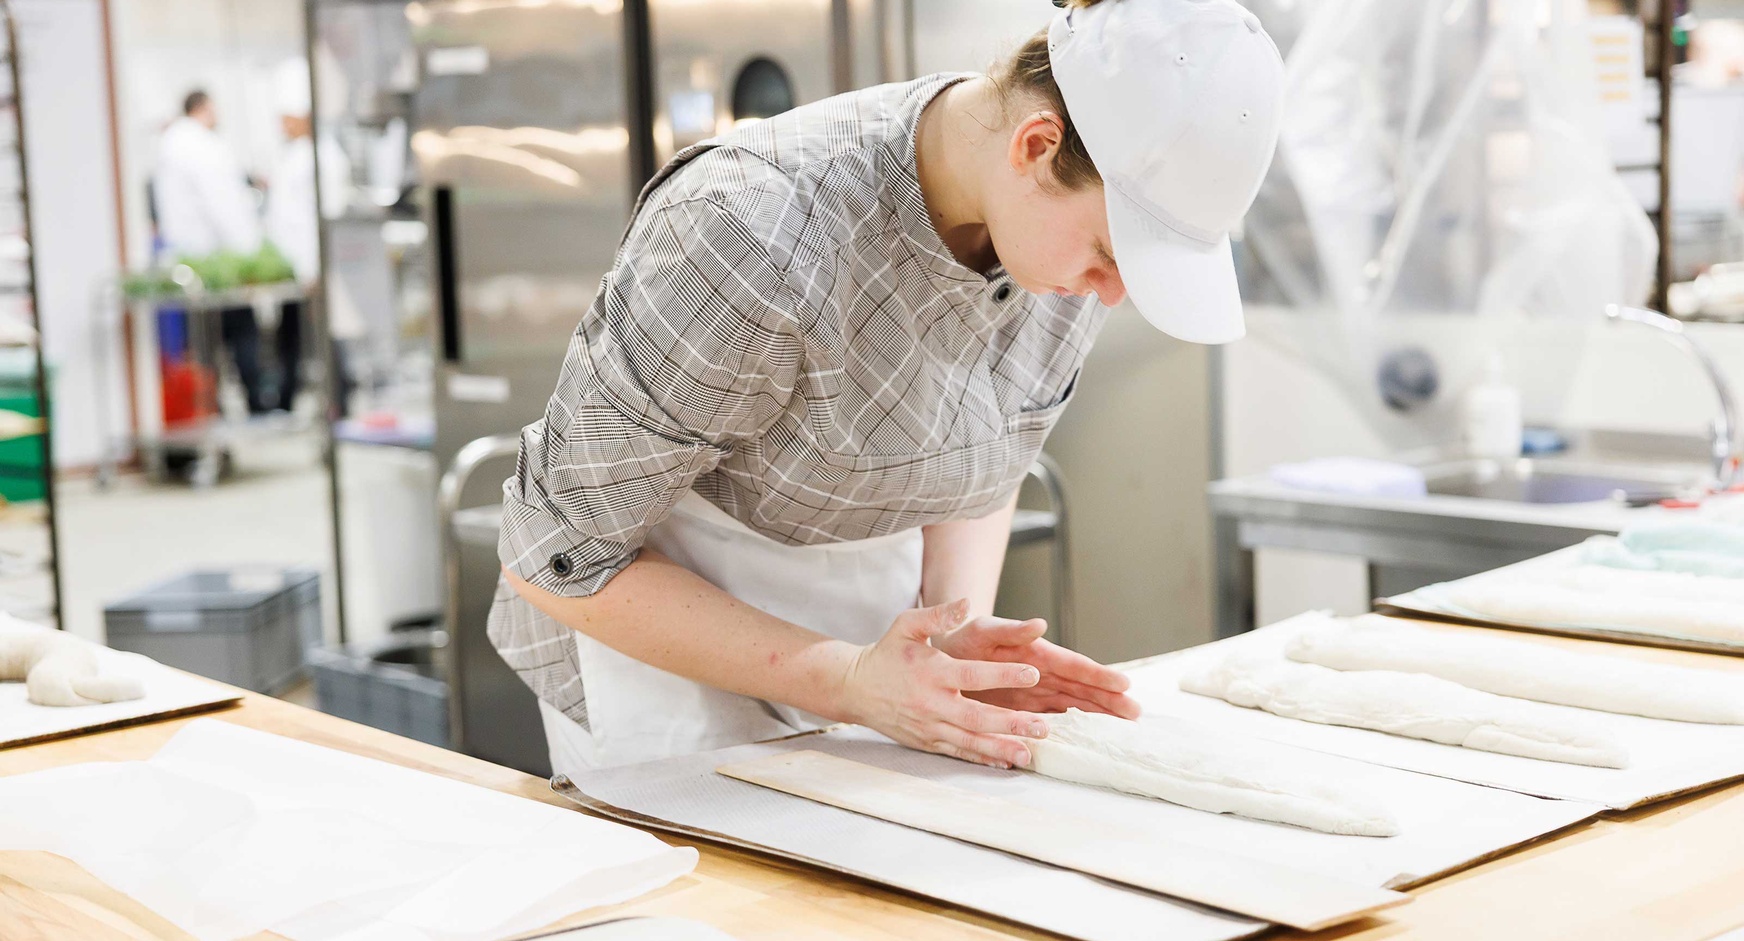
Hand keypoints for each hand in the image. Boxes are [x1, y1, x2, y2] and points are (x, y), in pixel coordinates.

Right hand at [836, 598, 1051, 768]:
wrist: (855, 688)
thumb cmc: (887, 654)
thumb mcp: (906, 625)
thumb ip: (938, 615)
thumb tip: (967, 603)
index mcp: (932, 671)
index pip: (973, 675)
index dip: (1004, 675)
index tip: (1033, 674)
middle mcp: (932, 702)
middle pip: (977, 716)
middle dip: (1011, 723)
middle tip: (1042, 728)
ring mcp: (929, 726)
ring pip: (970, 741)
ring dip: (1001, 748)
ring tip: (1029, 754)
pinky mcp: (927, 742)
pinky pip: (958, 753)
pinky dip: (981, 759)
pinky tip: (1005, 763)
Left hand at [933, 615, 1139, 718]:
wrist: (946, 655)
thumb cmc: (964, 639)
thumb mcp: (984, 630)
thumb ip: (1010, 630)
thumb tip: (1040, 623)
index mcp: (1036, 654)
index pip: (1073, 666)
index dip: (1098, 675)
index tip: (1124, 684)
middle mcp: (1042, 674)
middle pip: (1082, 688)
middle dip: (1109, 700)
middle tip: (1136, 712)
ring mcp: (1036, 694)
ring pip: (1074, 705)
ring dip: (1099, 715)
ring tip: (1126, 726)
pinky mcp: (1024, 710)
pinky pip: (1055, 720)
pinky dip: (1074, 729)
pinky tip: (1091, 740)